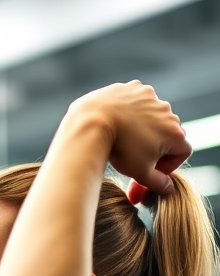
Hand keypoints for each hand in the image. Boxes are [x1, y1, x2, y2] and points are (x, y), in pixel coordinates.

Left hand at [66, 81, 190, 194]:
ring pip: (151, 116)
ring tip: (122, 139)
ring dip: (142, 128)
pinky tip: (116, 121)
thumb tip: (168, 188)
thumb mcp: (140, 172)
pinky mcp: (134, 87)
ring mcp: (151, 97)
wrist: (93, 122)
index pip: (182, 152)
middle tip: (134, 158)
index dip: (168, 165)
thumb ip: (157, 182)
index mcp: (175, 132)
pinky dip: (129, 112)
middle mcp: (168, 112)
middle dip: (154, 147)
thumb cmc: (119, 148)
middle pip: (167, 133)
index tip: (151, 171)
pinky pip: (136, 102)